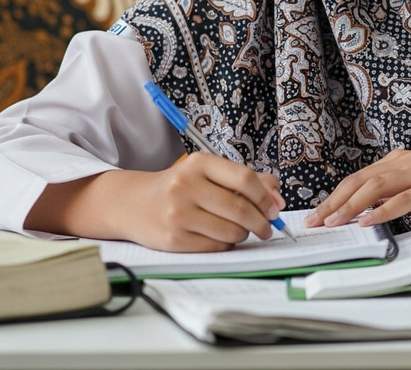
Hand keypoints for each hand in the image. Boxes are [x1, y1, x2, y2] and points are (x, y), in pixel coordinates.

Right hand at [26, 153, 285, 251]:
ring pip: (229, 230)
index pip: (244, 178)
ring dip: (244, 234)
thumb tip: (277, 198)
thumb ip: (246, 180)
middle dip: (261, 221)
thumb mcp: (209, 173)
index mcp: (199, 163)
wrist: (133, 204)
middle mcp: (186, 186)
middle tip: (268, 228)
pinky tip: (222, 237)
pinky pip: (214, 246)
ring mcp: (178, 213)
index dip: (264, 196)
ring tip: (243, 231)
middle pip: (239, 207)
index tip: (274, 208)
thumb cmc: (180, 187)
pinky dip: (226, 244)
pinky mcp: (172, 239)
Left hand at [303, 149, 410, 228]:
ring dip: (351, 205)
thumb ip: (397, 199)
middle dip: (335, 201)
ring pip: (377, 187)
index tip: (317, 214)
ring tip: (333, 222)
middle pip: (361, 180)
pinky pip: (405, 199)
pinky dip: (383, 210)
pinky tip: (367, 222)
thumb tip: (367, 215)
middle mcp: (407, 161)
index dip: (336, 196)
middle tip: (314, 222)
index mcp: (400, 161)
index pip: (360, 178)